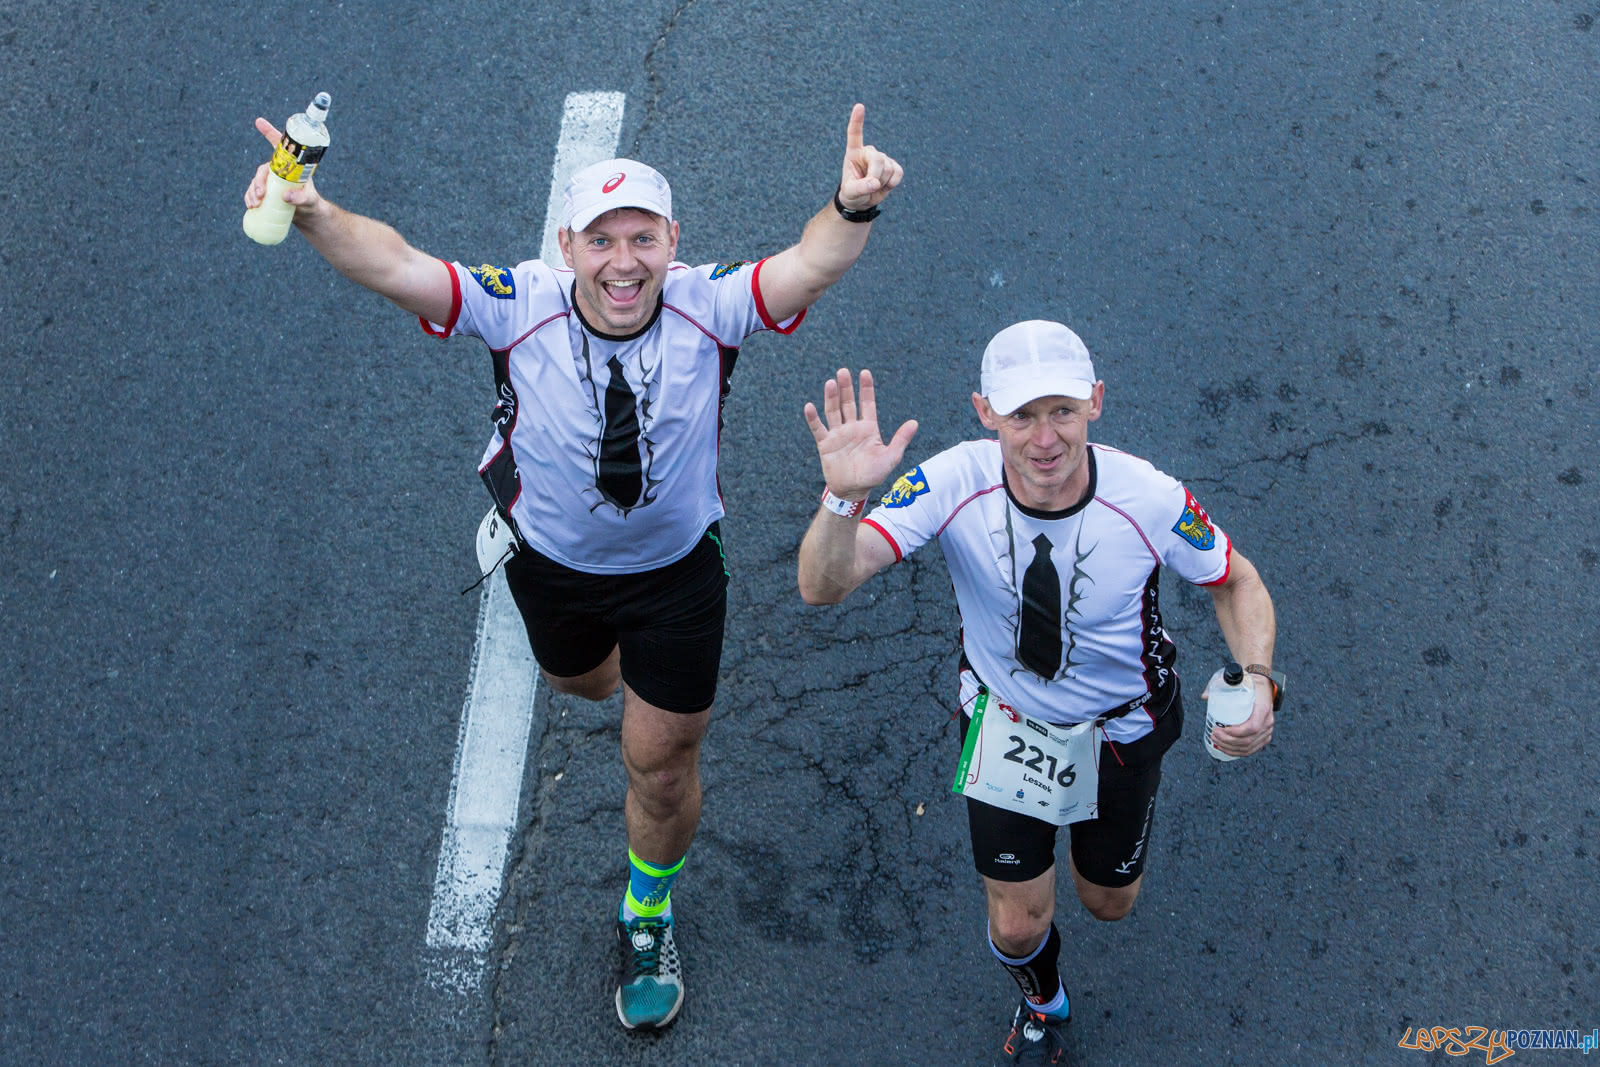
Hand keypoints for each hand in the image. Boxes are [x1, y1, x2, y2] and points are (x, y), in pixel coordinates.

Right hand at [242, 117, 322, 213]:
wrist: (308, 215)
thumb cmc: (311, 203)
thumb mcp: (310, 200)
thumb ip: (301, 198)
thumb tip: (285, 196)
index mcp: (289, 166)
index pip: (279, 147)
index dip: (269, 132)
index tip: (259, 121)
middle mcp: (278, 172)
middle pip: (262, 171)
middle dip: (258, 182)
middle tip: (261, 195)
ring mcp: (270, 183)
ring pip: (255, 183)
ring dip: (252, 192)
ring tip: (256, 204)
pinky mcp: (266, 194)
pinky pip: (253, 193)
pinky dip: (249, 198)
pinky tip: (251, 205)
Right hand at [803, 368, 918, 500]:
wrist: (853, 491)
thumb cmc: (873, 475)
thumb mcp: (891, 457)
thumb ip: (901, 439)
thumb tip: (915, 422)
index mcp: (868, 428)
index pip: (867, 403)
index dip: (866, 388)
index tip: (864, 373)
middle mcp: (852, 428)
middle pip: (848, 403)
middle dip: (846, 388)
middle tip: (843, 371)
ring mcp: (838, 435)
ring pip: (833, 411)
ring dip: (831, 398)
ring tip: (831, 383)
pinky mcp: (825, 444)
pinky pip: (818, 429)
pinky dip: (813, 418)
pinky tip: (809, 406)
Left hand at [837, 104, 903, 210]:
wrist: (862, 200)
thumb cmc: (852, 193)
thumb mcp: (850, 193)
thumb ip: (860, 187)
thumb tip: (875, 183)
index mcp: (853, 153)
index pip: (854, 134)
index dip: (857, 121)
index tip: (859, 106)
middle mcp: (868, 152)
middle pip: (878, 159)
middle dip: (875, 176)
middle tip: (870, 186)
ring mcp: (882, 158)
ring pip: (888, 169)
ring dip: (883, 182)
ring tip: (874, 186)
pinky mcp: (893, 165)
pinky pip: (898, 173)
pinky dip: (893, 183)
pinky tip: (885, 185)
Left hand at [1203, 673, 1275, 757]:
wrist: (1262, 686)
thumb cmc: (1248, 684)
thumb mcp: (1236, 681)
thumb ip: (1219, 685)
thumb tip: (1205, 696)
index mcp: (1263, 708)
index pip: (1252, 727)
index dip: (1235, 733)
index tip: (1221, 729)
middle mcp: (1268, 722)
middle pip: (1248, 740)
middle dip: (1228, 741)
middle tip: (1214, 734)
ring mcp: (1268, 731)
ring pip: (1249, 748)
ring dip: (1230, 748)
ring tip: (1216, 741)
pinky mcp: (1264, 737)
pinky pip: (1251, 750)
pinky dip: (1237, 752)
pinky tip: (1225, 749)